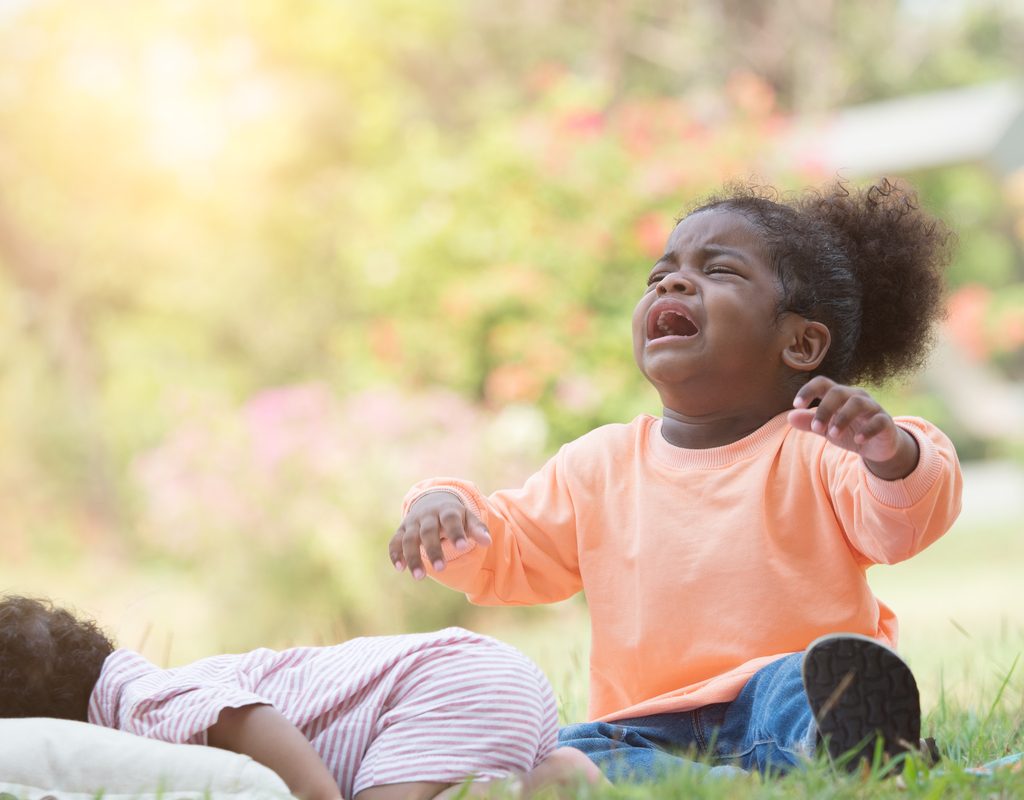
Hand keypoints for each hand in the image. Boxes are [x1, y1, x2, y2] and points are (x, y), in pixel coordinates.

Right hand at [390, 492, 490, 579]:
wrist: (432, 500)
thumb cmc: (455, 515)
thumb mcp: (468, 518)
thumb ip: (478, 530)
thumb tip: (488, 542)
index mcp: (447, 510)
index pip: (451, 520)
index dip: (456, 532)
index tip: (463, 547)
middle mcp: (427, 516)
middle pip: (428, 531)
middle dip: (433, 550)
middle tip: (441, 568)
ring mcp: (413, 522)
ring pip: (409, 539)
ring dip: (412, 557)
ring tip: (419, 577)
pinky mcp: (402, 530)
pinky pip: (395, 541)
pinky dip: (395, 554)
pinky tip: (400, 568)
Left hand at [788, 376, 918, 479]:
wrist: (877, 446)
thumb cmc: (848, 431)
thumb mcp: (826, 429)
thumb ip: (809, 422)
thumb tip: (790, 417)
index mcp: (838, 396)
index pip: (822, 383)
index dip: (808, 390)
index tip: (796, 404)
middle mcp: (855, 397)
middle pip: (838, 392)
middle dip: (824, 410)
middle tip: (816, 429)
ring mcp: (872, 407)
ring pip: (858, 403)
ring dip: (843, 418)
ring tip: (832, 435)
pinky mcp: (886, 422)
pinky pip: (878, 421)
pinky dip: (867, 430)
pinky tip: (858, 440)